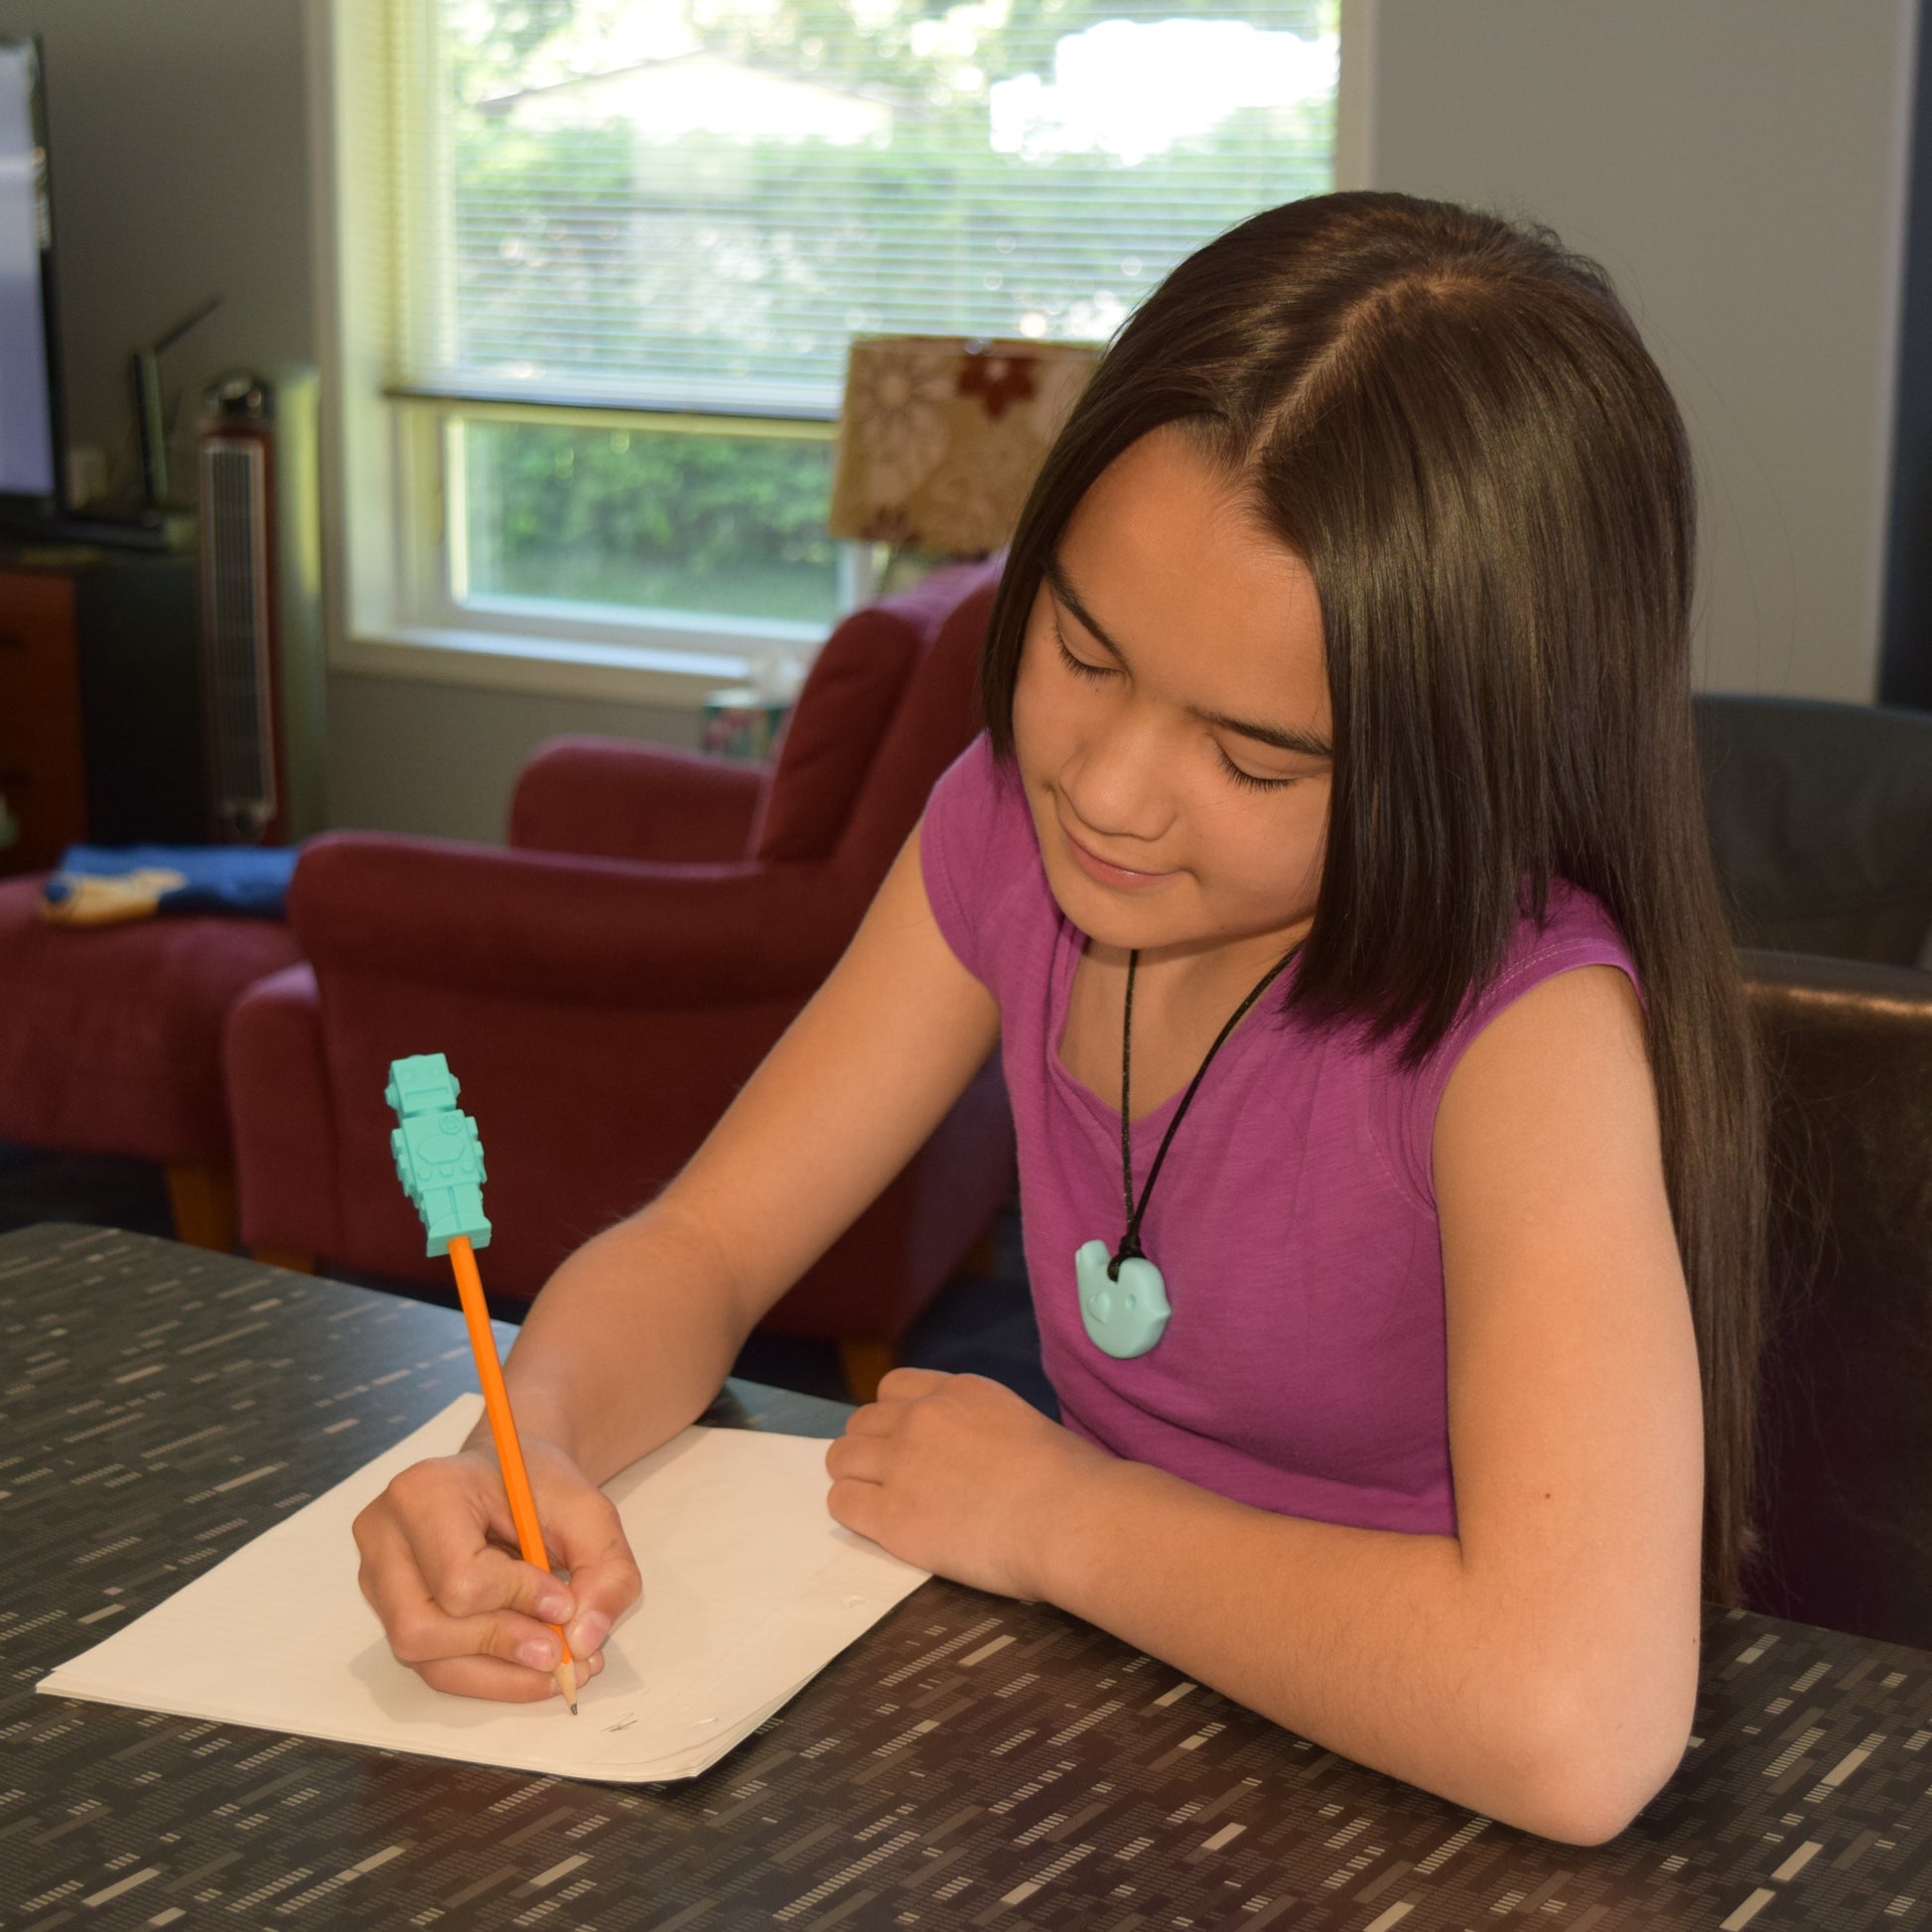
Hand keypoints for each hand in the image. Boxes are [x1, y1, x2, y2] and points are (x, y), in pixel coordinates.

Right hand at [352, 1435, 641, 1701]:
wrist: (510, 1475)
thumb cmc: (540, 1487)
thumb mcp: (592, 1515)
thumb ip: (605, 1571)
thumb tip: (584, 1641)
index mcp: (424, 1492)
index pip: (459, 1577)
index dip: (518, 1601)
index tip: (564, 1603)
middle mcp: (384, 1535)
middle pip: (424, 1628)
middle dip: (503, 1648)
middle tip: (565, 1653)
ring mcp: (377, 1577)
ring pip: (425, 1660)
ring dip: (499, 1675)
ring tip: (559, 1666)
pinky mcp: (389, 1610)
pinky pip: (433, 1666)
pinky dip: (488, 1678)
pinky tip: (532, 1669)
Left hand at [825, 1368, 1109, 1601]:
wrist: (1070, 1518)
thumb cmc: (1070, 1481)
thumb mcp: (1021, 1424)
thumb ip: (981, 1429)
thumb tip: (973, 1456)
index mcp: (959, 1392)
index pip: (894, 1388)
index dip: (893, 1418)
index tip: (905, 1444)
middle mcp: (922, 1417)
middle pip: (861, 1422)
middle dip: (870, 1449)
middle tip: (893, 1482)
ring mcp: (902, 1464)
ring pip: (841, 1458)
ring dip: (855, 1478)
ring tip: (881, 1505)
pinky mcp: (891, 1517)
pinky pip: (842, 1503)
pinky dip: (853, 1513)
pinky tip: (881, 1527)